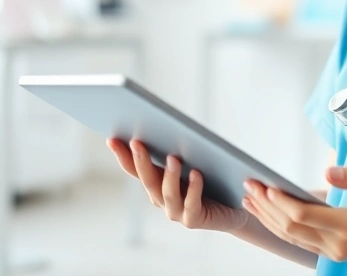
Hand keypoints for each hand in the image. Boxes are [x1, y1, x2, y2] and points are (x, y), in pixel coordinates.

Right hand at [107, 137, 251, 232]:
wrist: (233, 209)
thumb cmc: (212, 182)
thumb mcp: (191, 163)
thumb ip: (176, 153)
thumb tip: (167, 127)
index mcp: (156, 185)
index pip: (135, 170)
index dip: (123, 156)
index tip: (112, 138)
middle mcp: (161, 200)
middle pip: (148, 180)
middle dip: (141, 161)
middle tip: (137, 142)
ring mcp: (176, 212)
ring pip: (168, 193)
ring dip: (169, 175)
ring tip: (173, 157)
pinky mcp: (194, 219)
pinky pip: (192, 203)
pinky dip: (193, 188)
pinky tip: (196, 173)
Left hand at [242, 166, 346, 261]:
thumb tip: (328, 171)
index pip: (303, 215)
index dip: (279, 201)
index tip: (264, 185)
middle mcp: (340, 243)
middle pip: (291, 228)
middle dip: (267, 207)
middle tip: (249, 187)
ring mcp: (338, 251)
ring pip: (293, 237)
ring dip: (270, 219)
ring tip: (252, 200)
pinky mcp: (338, 252)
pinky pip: (303, 241)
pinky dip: (283, 228)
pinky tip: (273, 215)